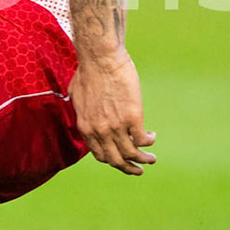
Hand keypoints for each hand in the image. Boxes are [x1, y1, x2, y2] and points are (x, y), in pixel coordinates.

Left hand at [71, 48, 157, 174]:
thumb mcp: (76, 97)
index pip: (100, 155)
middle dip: (129, 169)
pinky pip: (143, 139)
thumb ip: (82, 111)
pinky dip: (149, 141)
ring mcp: (116, 126)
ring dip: (144, 159)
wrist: (100, 59)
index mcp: (85, 127)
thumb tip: (85, 114)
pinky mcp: (132, 117)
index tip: (121, 160)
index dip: (112, 160)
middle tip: (139, 170)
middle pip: (116, 160)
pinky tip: (152, 136)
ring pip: (132, 153)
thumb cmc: (88, 72)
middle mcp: (100, 131)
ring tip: (152, 159)